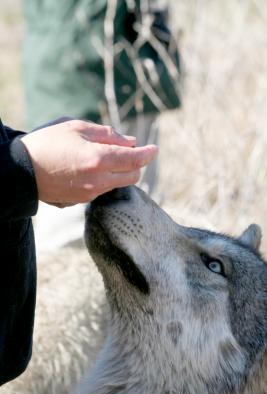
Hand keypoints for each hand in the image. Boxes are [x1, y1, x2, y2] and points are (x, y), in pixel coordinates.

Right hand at [21, 119, 157, 205]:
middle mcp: (98, 180)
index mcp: (98, 159)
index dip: (148, 154)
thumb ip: (107, 134)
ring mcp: (91, 193)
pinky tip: (90, 169)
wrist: (20, 171)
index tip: (154, 149)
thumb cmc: (47, 143)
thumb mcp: (76, 127)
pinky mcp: (82, 200)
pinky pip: (103, 189)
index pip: (135, 160)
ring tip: (104, 156)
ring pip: (118, 183)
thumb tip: (130, 141)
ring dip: (120, 171)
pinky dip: (106, 179)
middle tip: (130, 151)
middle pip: (133, 175)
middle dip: (137, 163)